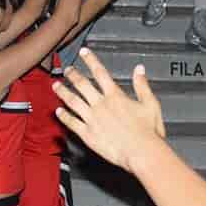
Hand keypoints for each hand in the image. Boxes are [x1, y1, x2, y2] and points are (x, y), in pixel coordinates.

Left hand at [55, 48, 165, 173]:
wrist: (142, 153)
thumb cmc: (148, 131)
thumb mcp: (150, 103)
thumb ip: (142, 85)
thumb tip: (139, 69)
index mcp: (115, 96)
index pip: (100, 72)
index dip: (90, 60)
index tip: (83, 52)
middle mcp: (101, 105)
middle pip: (82, 85)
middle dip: (72, 75)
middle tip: (66, 69)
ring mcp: (93, 119)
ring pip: (73, 102)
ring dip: (63, 92)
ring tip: (56, 86)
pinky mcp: (88, 135)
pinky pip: (72, 123)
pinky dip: (64, 116)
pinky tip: (58, 112)